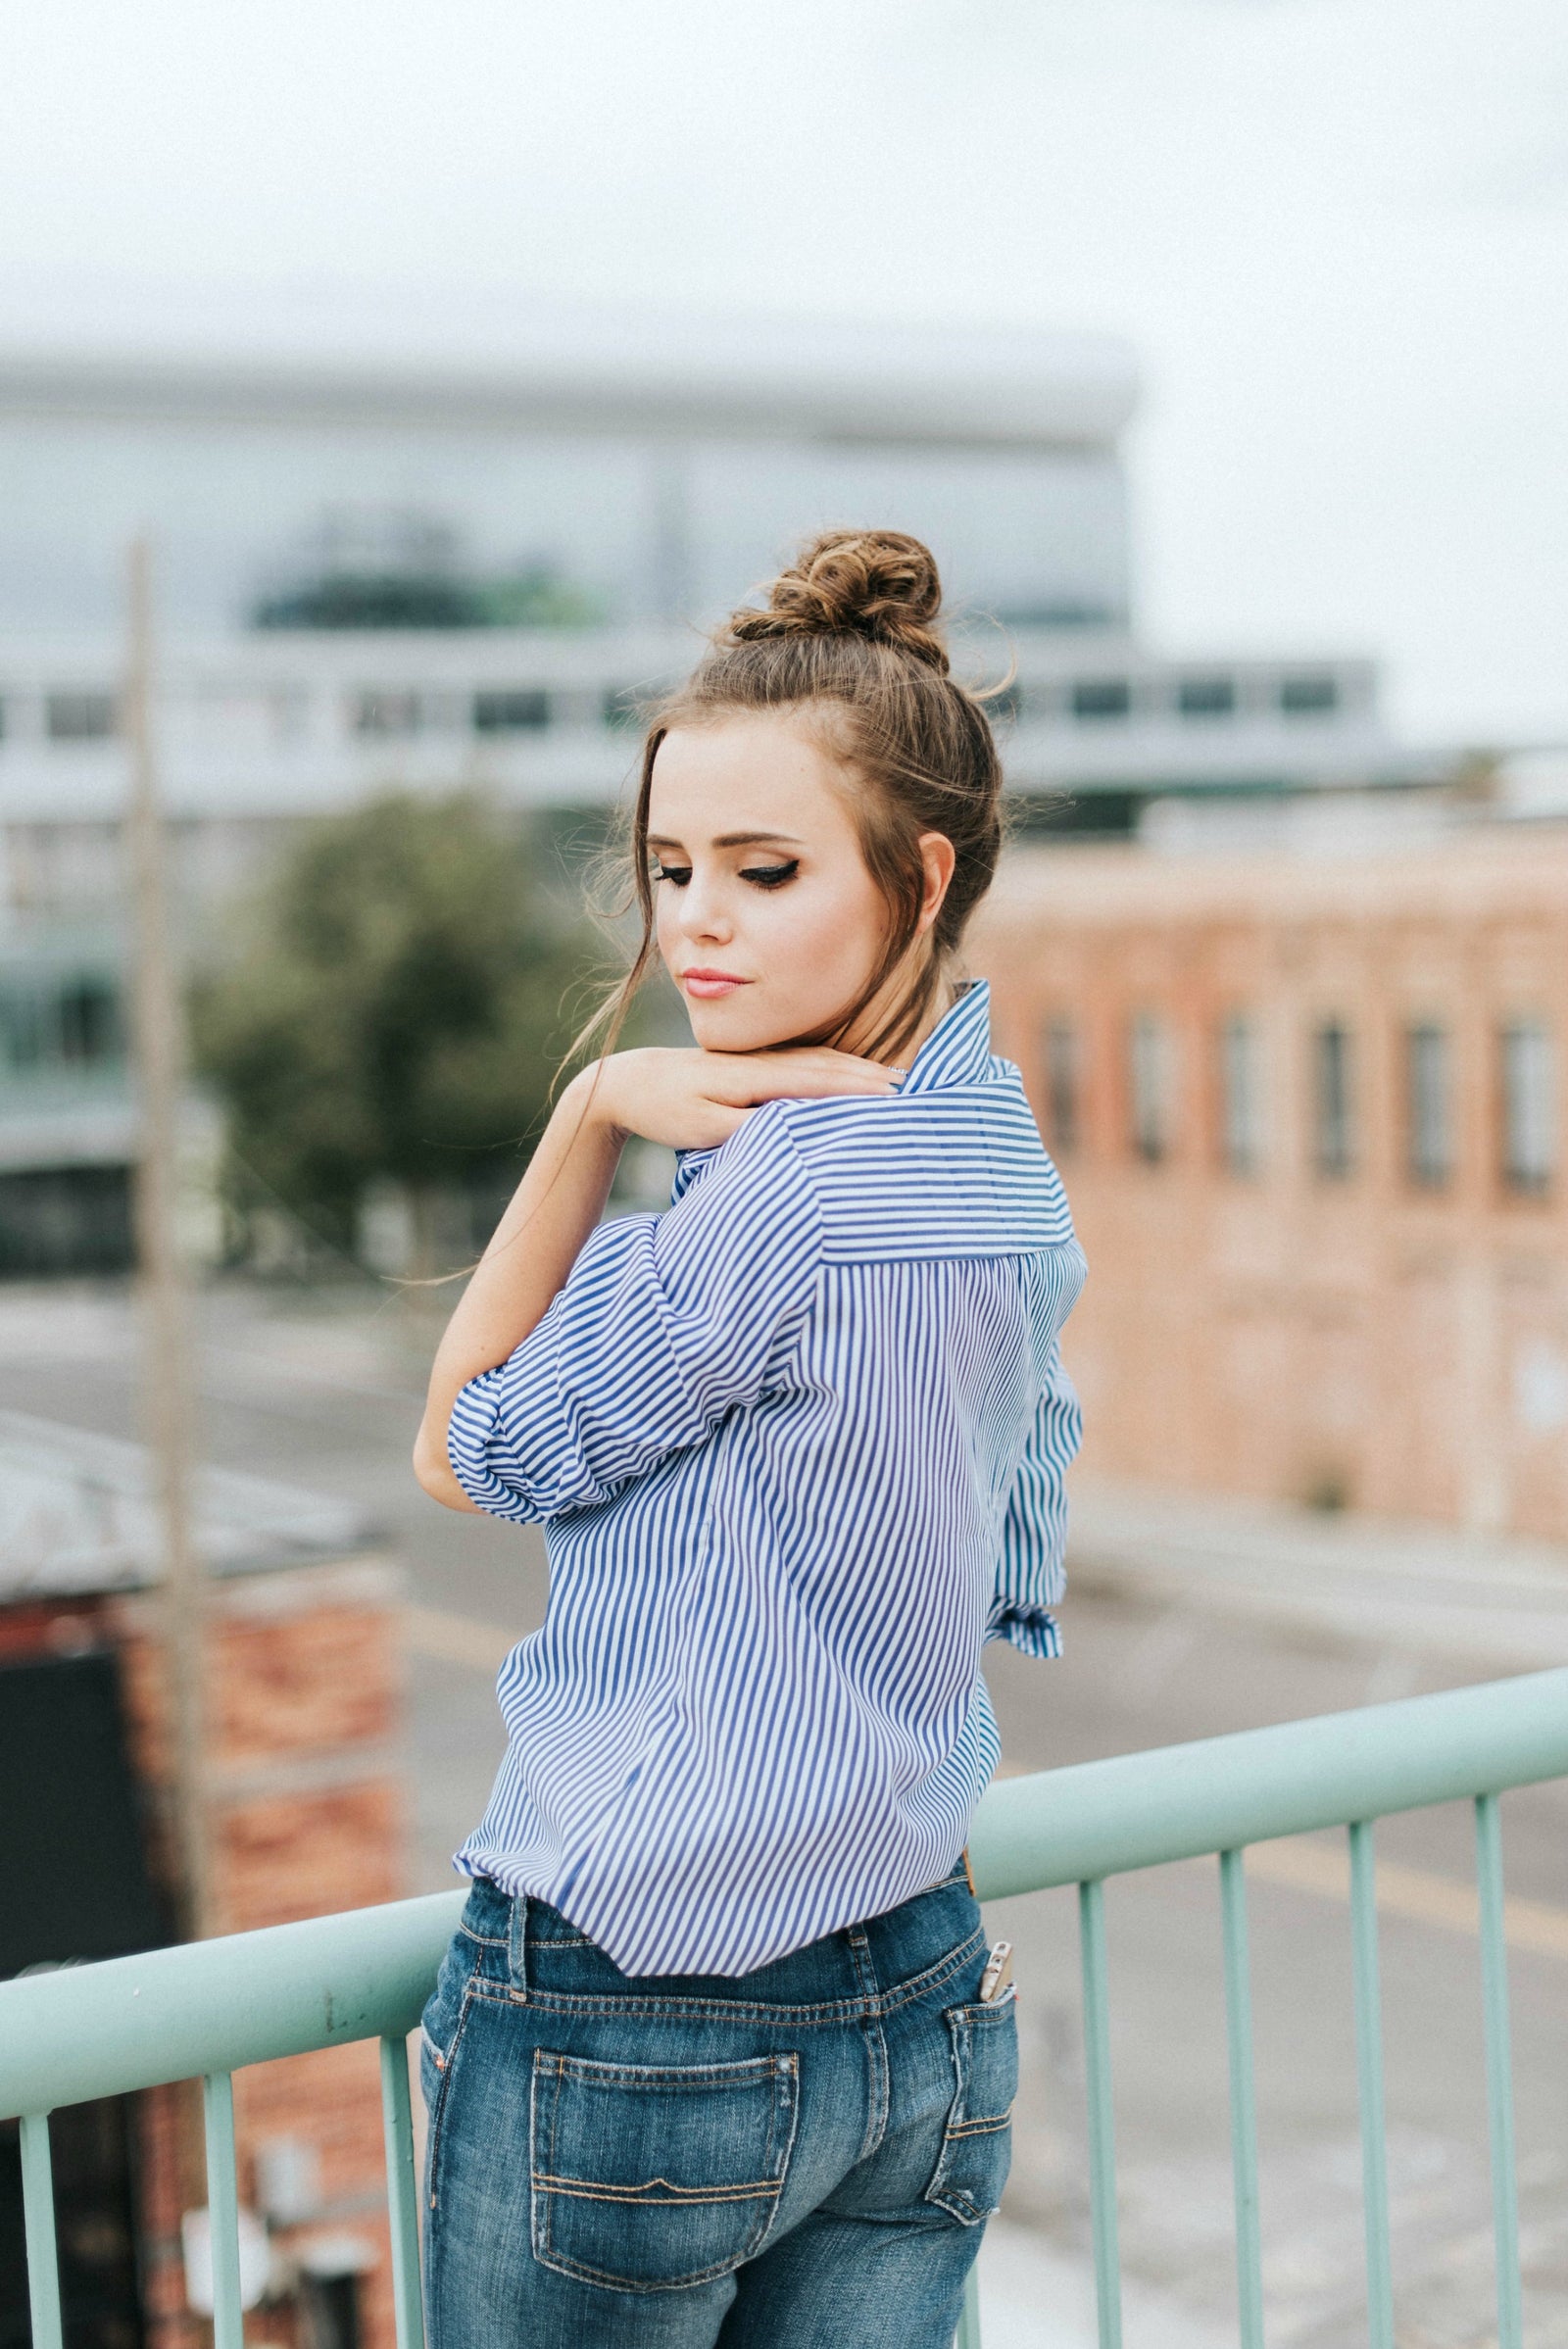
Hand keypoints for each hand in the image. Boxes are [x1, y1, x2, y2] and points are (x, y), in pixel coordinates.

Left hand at [574, 1045, 902, 1152]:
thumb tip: (791, 1127)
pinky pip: (810, 1064)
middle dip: (875, 1077)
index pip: (820, 1081)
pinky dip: (841, 1069)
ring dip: (862, 1071)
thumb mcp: (701, 1127)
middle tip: (920, 1091)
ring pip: (824, 1062)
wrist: (631, 1081)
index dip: (861, 1089)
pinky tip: (857, 1077)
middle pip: (832, 1066)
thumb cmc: (666, 1110)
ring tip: (901, 1083)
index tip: (899, 1098)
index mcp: (756, 1075)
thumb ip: (746, 1127)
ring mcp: (765, 1059)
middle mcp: (767, 1061)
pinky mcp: (759, 1065)